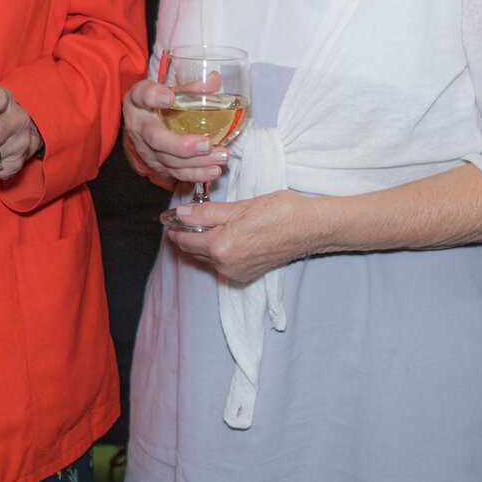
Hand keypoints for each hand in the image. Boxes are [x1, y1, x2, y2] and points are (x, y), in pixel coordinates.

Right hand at [121, 77, 228, 192]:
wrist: (141, 129)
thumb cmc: (156, 106)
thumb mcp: (168, 91)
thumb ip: (190, 88)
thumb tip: (214, 81)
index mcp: (139, 102)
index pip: (141, 95)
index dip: (153, 97)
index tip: (169, 97)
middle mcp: (139, 127)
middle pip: (156, 139)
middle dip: (182, 145)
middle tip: (206, 144)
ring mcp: (146, 150)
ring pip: (170, 160)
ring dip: (197, 162)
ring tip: (221, 156)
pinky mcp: (156, 166)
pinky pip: (176, 173)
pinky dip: (196, 174)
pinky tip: (214, 170)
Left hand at [163, 192, 318, 285]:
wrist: (310, 227)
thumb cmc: (279, 212)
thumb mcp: (239, 206)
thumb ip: (206, 213)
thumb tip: (180, 214)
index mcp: (221, 247)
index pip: (184, 240)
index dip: (174, 227)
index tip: (170, 217)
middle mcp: (226, 265)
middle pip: (194, 251)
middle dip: (188, 235)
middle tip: (191, 216)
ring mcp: (237, 272)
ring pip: (208, 258)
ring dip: (204, 243)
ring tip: (211, 223)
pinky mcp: (247, 274)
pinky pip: (223, 263)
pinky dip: (219, 251)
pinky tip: (228, 235)